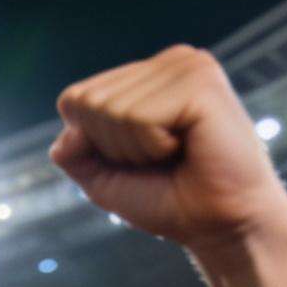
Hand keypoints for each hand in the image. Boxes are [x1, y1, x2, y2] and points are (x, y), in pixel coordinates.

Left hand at [50, 45, 286, 254]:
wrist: (218, 225)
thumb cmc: (167, 200)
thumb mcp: (103, 178)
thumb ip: (73, 152)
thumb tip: (67, 133)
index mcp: (146, 75)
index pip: (73, 100)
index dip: (93, 145)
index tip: (139, 159)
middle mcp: (168, 61)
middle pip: (87, 104)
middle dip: (113, 148)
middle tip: (160, 160)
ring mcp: (186, 66)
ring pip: (111, 110)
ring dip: (136, 149)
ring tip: (176, 154)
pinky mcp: (201, 82)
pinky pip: (138, 118)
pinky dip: (154, 147)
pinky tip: (189, 146)